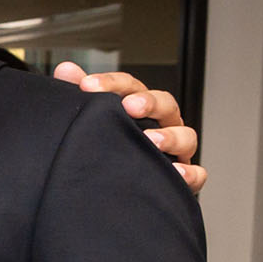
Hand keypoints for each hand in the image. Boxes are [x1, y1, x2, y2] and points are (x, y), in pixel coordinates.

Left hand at [54, 63, 202, 192]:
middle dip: (149, 102)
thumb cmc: (112, 149)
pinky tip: (176, 173)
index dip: (112, 83)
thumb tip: (66, 69)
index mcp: (140, 109)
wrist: (115, 191)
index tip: (87, 85)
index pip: (130, 87)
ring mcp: (175, 152)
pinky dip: (190, 173)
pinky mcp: (183, 179)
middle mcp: (162, 125)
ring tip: (151, 140)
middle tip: (129, 106)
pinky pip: (196, 175)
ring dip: (170, 136)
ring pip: (186, 136)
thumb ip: (82, 94)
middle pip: (165, 104)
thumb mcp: (94, 121)